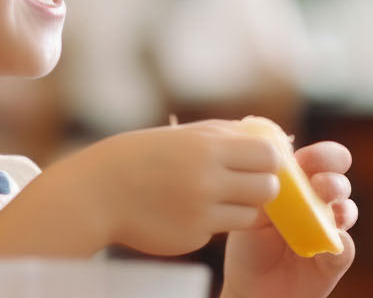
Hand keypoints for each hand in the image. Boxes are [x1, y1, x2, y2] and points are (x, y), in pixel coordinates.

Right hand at [46, 120, 280, 255]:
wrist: (99, 192)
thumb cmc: (144, 157)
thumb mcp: (184, 134)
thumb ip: (228, 135)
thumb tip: (273, 141)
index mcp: (208, 148)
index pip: (269, 156)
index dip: (271, 161)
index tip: (262, 163)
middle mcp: (208, 180)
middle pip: (268, 188)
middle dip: (264, 187)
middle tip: (249, 185)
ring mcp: (200, 213)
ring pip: (251, 216)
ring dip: (244, 208)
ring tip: (220, 198)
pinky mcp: (192, 238)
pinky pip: (221, 231)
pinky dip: (213, 223)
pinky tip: (188, 212)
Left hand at [222, 141, 357, 297]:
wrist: (250, 290)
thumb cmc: (249, 247)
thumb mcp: (251, 212)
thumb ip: (266, 189)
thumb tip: (274, 160)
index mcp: (301, 187)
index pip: (319, 162)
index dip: (321, 155)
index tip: (307, 158)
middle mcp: (320, 205)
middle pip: (339, 181)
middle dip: (334, 178)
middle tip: (320, 184)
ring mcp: (330, 231)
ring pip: (348, 210)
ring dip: (342, 206)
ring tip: (329, 209)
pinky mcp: (335, 260)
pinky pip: (346, 248)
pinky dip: (340, 243)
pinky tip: (329, 241)